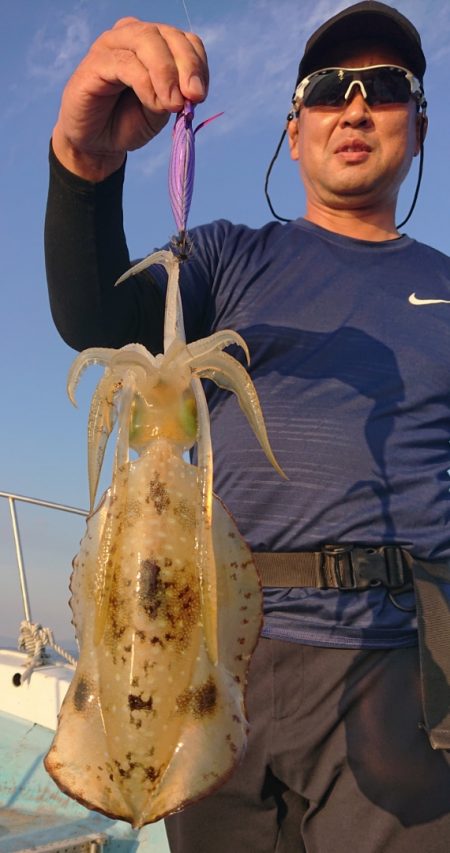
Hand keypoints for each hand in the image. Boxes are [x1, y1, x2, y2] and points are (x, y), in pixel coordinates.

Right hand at [52, 17, 207, 179]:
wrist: (97, 142)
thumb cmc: (128, 122)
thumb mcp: (162, 109)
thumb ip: (177, 94)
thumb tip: (191, 90)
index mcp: (154, 43)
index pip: (185, 40)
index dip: (197, 64)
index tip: (200, 95)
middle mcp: (132, 35)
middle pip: (167, 35)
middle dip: (187, 66)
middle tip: (193, 98)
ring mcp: (111, 44)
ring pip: (147, 40)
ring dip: (167, 74)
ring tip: (173, 105)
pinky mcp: (95, 62)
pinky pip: (126, 64)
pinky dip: (146, 85)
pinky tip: (153, 104)